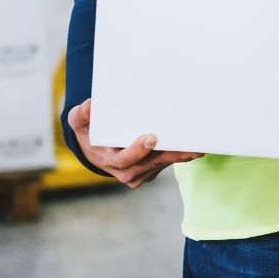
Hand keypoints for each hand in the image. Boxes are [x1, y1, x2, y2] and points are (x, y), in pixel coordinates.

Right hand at [67, 98, 203, 187]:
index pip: (126, 159)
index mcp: (111, 160)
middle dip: (171, 155)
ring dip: (181, 157)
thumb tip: (88, 106)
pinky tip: (194, 147)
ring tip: (199, 148)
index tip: (151, 138)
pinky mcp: (153, 169)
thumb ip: (81, 115)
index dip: (138, 151)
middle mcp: (128, 171)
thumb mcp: (79, 123)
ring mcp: (142, 172)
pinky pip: (167, 163)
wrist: (96, 150)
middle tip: (190, 148)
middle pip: (152, 164)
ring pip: (163, 164)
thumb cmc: (90, 132)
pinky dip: (179, 155)